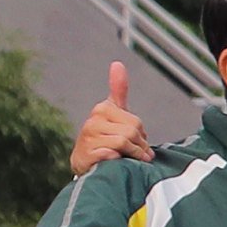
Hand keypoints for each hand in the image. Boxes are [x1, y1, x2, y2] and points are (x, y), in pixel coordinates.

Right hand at [67, 61, 150, 175]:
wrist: (87, 163)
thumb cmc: (106, 137)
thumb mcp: (115, 113)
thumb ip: (118, 90)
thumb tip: (117, 63)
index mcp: (102, 109)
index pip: (136, 123)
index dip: (141, 136)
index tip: (136, 141)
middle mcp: (93, 121)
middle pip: (132, 132)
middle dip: (138, 147)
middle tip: (135, 154)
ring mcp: (88, 137)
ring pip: (124, 142)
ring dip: (132, 155)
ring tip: (127, 158)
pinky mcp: (86, 154)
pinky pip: (112, 154)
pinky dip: (118, 160)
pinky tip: (114, 161)